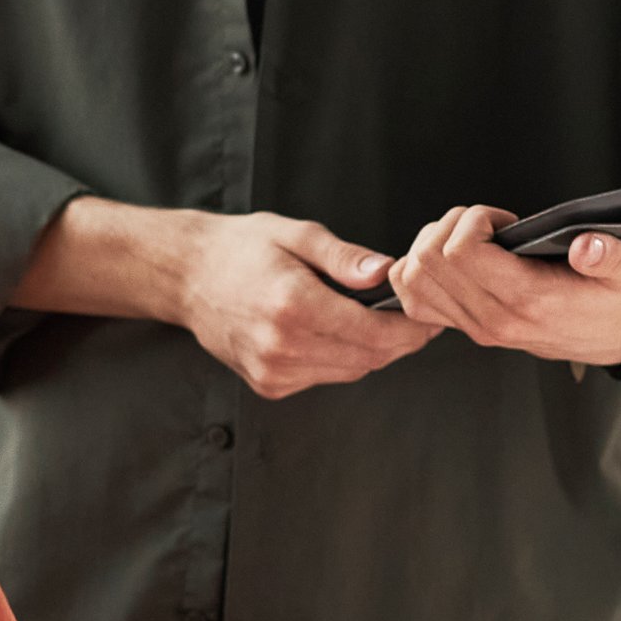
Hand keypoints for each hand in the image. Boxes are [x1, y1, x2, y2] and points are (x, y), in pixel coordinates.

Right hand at [167, 211, 437, 398]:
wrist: (188, 276)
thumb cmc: (244, 248)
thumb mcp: (297, 235)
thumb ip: (344, 257)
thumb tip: (387, 273)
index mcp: (293, 305)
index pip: (375, 333)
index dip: (412, 328)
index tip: (432, 316)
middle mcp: (282, 346)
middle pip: (369, 357)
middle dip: (401, 340)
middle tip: (417, 318)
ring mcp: (273, 371)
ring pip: (351, 371)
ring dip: (373, 350)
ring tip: (380, 321)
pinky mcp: (268, 385)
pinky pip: (325, 377)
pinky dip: (341, 358)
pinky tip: (335, 333)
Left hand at [387, 210, 620, 367]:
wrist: (620, 334)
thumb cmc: (620, 294)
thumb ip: (612, 255)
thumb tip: (587, 246)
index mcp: (527, 301)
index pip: (459, 254)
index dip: (473, 221)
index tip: (504, 220)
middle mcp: (493, 320)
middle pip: (426, 262)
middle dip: (449, 227)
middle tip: (485, 224)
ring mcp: (476, 327)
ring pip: (411, 281)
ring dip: (431, 245)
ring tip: (471, 238)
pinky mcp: (467, 327)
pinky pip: (415, 300)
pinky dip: (421, 271)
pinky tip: (455, 259)